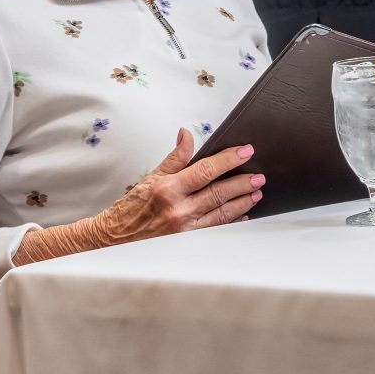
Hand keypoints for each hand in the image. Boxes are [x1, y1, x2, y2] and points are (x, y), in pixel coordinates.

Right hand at [84, 131, 261, 248]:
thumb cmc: (132, 206)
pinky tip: (243, 214)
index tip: (246, 151)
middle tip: (259, 176)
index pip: (206, 170)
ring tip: (256, 192)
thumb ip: (175, 157)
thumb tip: (187, 134)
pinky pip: (215, 228)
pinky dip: (232, 221)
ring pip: (222, 213)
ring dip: (242, 202)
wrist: (115, 235)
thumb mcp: (152, 176)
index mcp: (169, 189)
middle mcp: (178, 209)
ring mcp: (185, 228)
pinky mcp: (188, 239)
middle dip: (243, 183)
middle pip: (219, 193)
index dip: (229, 160)